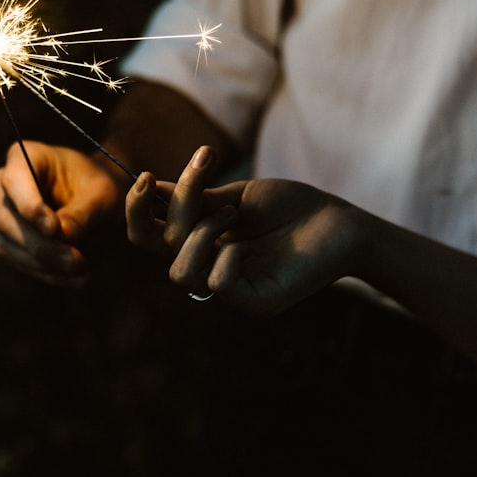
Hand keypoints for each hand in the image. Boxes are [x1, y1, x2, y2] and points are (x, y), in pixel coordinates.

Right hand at [0, 141, 123, 287]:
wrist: (97, 201)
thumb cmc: (98, 188)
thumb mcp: (101, 195)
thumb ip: (81, 213)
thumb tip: (62, 236)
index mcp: (24, 156)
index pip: (14, 181)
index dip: (30, 207)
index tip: (53, 229)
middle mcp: (2, 184)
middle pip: (5, 218)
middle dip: (41, 245)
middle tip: (77, 260)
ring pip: (7, 246)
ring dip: (45, 264)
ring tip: (82, 271)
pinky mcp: (5, 242)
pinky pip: (19, 263)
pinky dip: (48, 274)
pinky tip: (77, 279)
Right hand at [126, 146, 362, 315]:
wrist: (341, 221)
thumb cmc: (291, 207)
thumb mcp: (235, 195)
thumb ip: (194, 197)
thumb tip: (150, 185)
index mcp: (197, 242)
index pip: (147, 235)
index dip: (136, 210)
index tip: (146, 177)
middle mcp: (206, 267)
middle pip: (155, 250)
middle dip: (172, 208)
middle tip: (201, 173)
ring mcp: (230, 289)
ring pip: (180, 273)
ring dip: (199, 232)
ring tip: (232, 212)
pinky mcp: (256, 303)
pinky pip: (217, 286)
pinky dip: (224, 259)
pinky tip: (243, 243)